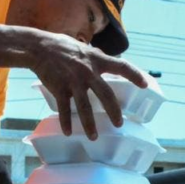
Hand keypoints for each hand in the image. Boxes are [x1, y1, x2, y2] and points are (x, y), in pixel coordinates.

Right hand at [29, 34, 147, 138]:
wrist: (39, 48)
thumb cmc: (62, 46)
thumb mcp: (84, 48)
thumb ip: (96, 57)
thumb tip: (108, 62)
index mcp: (96, 59)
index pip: (122, 66)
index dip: (135, 75)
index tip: (145, 85)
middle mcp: (87, 71)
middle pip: (105, 94)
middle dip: (114, 111)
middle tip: (119, 124)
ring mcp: (73, 81)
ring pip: (84, 107)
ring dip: (89, 124)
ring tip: (94, 137)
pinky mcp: (59, 88)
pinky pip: (64, 109)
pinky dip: (66, 122)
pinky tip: (68, 132)